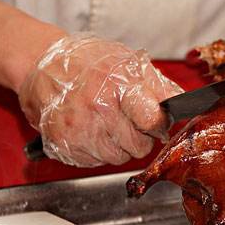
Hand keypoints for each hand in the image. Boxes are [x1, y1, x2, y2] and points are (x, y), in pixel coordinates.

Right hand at [18, 34, 182, 166]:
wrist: (43, 63)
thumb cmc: (89, 62)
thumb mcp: (129, 63)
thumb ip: (159, 86)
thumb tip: (181, 104)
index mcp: (117, 87)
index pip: (151, 120)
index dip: (157, 124)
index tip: (154, 121)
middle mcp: (96, 110)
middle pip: (138, 146)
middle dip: (139, 136)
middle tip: (128, 120)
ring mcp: (78, 130)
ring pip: (118, 158)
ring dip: (118, 146)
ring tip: (107, 123)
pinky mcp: (63, 145)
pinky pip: (94, 162)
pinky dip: (97, 151)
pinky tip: (90, 130)